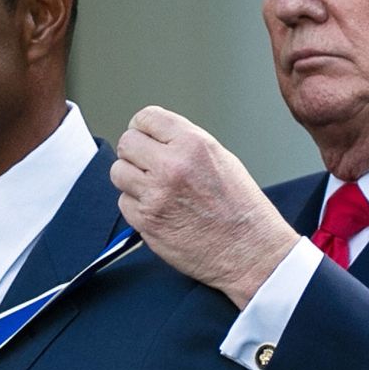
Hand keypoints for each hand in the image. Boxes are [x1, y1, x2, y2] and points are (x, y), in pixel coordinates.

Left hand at [111, 106, 299, 308]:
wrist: (249, 251)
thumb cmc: (242, 209)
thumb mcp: (222, 159)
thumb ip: (186, 144)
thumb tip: (157, 139)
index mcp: (193, 144)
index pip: (147, 118)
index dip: (143, 127)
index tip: (144, 135)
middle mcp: (171, 165)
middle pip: (127, 143)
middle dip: (135, 153)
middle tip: (147, 164)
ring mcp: (156, 194)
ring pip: (119, 172)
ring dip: (132, 179)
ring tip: (153, 188)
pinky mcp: (146, 221)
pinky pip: (124, 203)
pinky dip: (136, 206)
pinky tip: (159, 210)